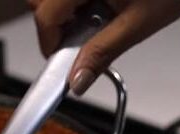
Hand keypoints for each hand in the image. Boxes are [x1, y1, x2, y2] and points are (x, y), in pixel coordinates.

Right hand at [29, 0, 179, 94]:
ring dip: (63, 11)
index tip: (61, 59)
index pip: (45, 16)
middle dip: (53, 24)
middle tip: (78, 36)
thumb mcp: (139, 22)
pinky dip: (74, 2)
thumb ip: (102, 52)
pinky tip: (99, 4)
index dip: (50, 43)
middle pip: (40, 2)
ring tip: (95, 17)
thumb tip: (77, 80)